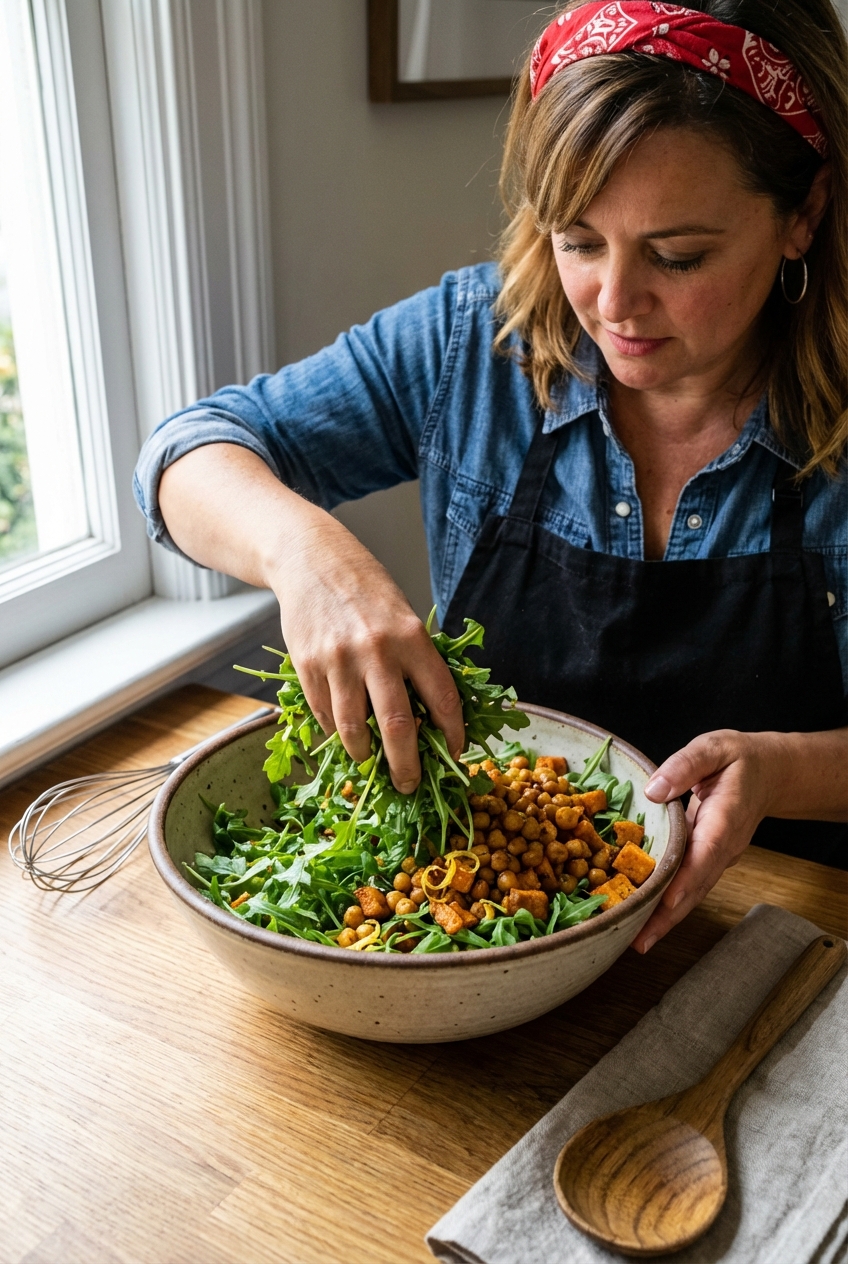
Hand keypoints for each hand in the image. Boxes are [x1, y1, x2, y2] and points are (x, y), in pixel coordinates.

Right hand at [159, 444, 463, 793]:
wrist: (311, 560)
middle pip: (398, 726)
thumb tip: (432, 715)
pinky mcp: (306, 664)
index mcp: (412, 637)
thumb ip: (417, 659)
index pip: (442, 696)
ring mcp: (338, 659)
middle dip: (406, 765)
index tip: (456, 753)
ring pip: (354, 728)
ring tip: (370, 761)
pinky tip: (342, 730)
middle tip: (410, 785)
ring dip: (365, 754)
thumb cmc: (366, 589)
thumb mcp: (404, 615)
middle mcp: (377, 650)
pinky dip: (335, 729)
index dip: (453, 732)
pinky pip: (324, 712)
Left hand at [631, 730, 776, 953]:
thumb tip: (654, 790)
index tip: (665, 903)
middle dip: (669, 916)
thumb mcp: (713, 749)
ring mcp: (719, 857)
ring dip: (667, 918)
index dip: (686, 881)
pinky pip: (689, 884)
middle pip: (697, 886)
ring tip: (638, 940)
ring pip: (693, 892)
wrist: (770, 773)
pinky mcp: (709, 859)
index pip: (706, 854)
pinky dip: (669, 903)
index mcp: (725, 819)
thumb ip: (685, 766)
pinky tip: (646, 917)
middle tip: (640, 941)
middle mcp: (724, 846)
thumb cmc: (738, 759)